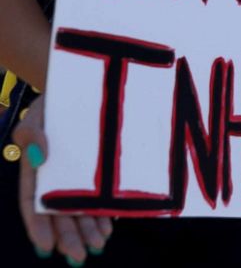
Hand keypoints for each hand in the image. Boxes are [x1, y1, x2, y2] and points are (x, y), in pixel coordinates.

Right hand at [13, 95, 112, 263]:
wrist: (82, 86)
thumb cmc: (52, 104)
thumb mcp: (35, 116)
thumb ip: (32, 135)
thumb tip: (39, 157)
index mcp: (36, 172)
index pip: (33, 205)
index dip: (38, 227)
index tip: (45, 247)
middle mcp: (57, 178)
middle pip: (60, 214)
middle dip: (69, 237)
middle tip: (80, 256)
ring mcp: (80, 175)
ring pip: (82, 208)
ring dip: (90, 229)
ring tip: (100, 244)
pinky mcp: (101, 170)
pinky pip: (102, 193)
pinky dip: (107, 210)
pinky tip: (112, 224)